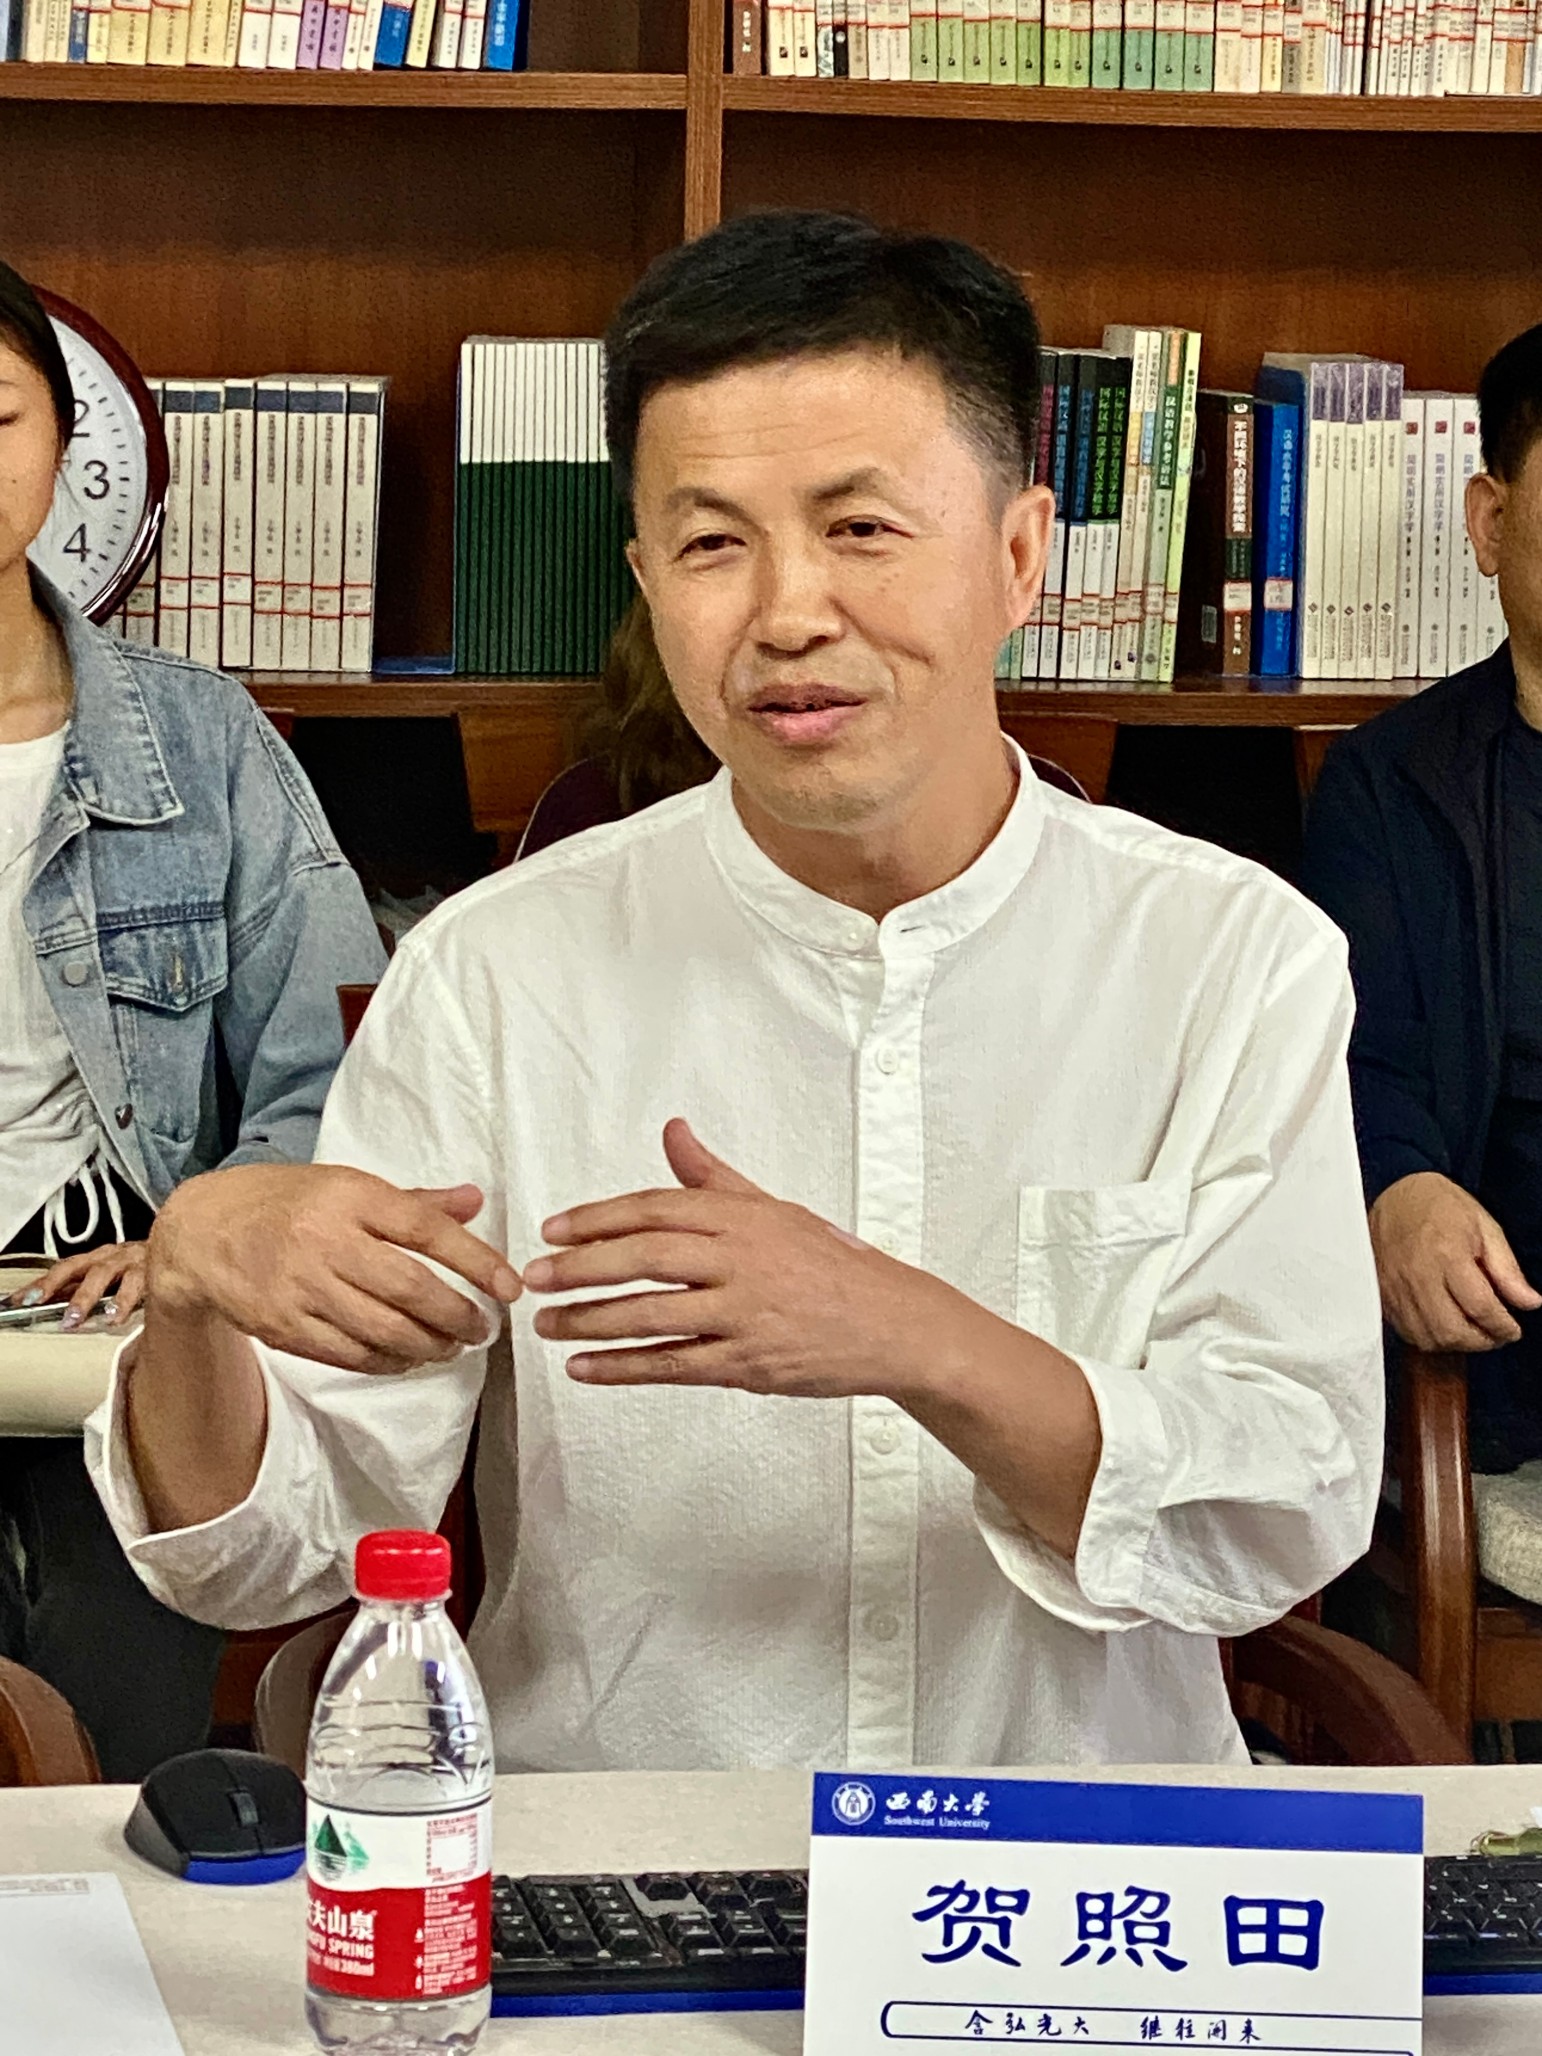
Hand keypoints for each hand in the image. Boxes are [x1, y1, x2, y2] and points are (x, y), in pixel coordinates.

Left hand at [6, 1241, 146, 1328]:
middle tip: (42, 1308)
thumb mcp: (117, 1276)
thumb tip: (59, 1307)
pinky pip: (139, 1283)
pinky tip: (115, 1318)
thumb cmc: (148, 1269)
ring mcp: (134, 1260)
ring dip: (87, 1297)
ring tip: (74, 1320)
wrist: (190, 1246)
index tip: (18, 1301)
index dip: (42, 1284)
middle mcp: (114, 1255)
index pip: (64, 1268)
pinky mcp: (156, 1268)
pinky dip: (124, 1301)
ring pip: (105, 1274)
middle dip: (58, 1288)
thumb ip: (92, 1289)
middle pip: (79, 1268)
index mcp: (101, 1257)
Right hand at [147, 1163, 522, 1374]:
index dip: (476, 1261)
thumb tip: (475, 1203)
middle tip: (483, 1327)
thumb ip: (414, 1201)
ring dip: (430, 1345)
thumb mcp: (347, 1184)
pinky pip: (351, 1355)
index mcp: (350, 1197)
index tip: (509, 1285)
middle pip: (410, 1288)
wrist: (201, 1234)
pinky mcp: (285, 1326)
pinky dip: (389, 1361)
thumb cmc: (285, 1203)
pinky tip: (409, 1357)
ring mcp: (303, 1288)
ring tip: (453, 1345)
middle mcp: (327, 1241)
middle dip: (458, 1315)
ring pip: (384, 1330)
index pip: (427, 1230)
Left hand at [521, 1117, 955, 1397]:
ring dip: (591, 1321)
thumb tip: (673, 1132)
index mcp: (744, 1217)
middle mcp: (742, 1261)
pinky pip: (674, 1365)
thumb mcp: (774, 1208)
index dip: (599, 1219)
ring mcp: (745, 1314)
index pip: (657, 1210)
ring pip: (653, 1315)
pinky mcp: (749, 1364)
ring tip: (547, 1325)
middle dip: (582, 1267)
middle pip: (647, 1258)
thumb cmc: (830, 1264)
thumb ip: (713, 1177)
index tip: (553, 1229)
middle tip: (533, 1276)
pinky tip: (585, 1369)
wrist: (893, 1324)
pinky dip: (624, 1368)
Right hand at [1369, 1171, 1541, 1351]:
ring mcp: (1396, 1288)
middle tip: (1495, 1334)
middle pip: (1451, 1331)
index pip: (1480, 1307)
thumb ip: (1507, 1268)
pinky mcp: (1382, 1295)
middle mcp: (1418, 1275)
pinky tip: (1444, 1326)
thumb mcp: (1484, 1227)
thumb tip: (1530, 1302)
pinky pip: (1407, 1332)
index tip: (1513, 1329)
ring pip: (1428, 1338)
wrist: (1394, 1196)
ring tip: (1472, 1332)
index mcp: (1447, 1254)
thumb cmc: (1440, 1206)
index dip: (1503, 1327)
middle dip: (1481, 1342)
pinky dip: (1430, 1338)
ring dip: (1456, 1344)